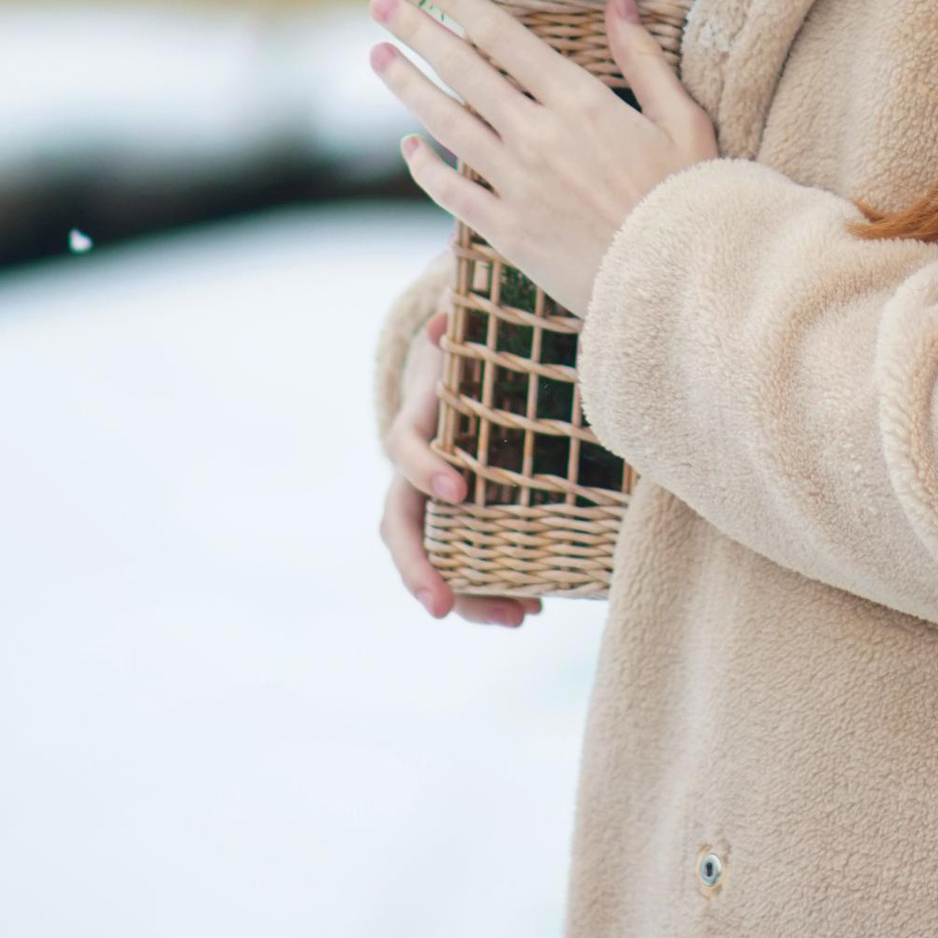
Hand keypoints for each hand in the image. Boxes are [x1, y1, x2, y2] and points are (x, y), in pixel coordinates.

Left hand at [368, 0, 720, 318]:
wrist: (676, 283)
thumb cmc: (689, 197)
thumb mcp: (683, 118)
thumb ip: (643, 57)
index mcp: (580, 102)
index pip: (505, 36)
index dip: (462, 1)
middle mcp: (538, 137)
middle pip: (463, 71)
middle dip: (417, 31)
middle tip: (380, 3)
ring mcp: (516, 185)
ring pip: (446, 125)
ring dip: (407, 87)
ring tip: (377, 57)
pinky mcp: (507, 232)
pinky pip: (451, 193)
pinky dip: (424, 168)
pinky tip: (409, 147)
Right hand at [379, 305, 541, 629]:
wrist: (475, 365)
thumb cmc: (473, 345)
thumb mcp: (465, 326)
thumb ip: (457, 319)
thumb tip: (441, 322)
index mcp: (420, 420)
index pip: (404, 447)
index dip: (426, 469)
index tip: (460, 489)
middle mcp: (421, 470)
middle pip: (403, 529)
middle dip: (419, 570)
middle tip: (442, 607)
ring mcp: (444, 501)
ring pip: (439, 558)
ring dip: (471, 596)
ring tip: (518, 619)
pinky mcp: (476, 517)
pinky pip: (478, 560)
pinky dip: (499, 587)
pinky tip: (533, 607)